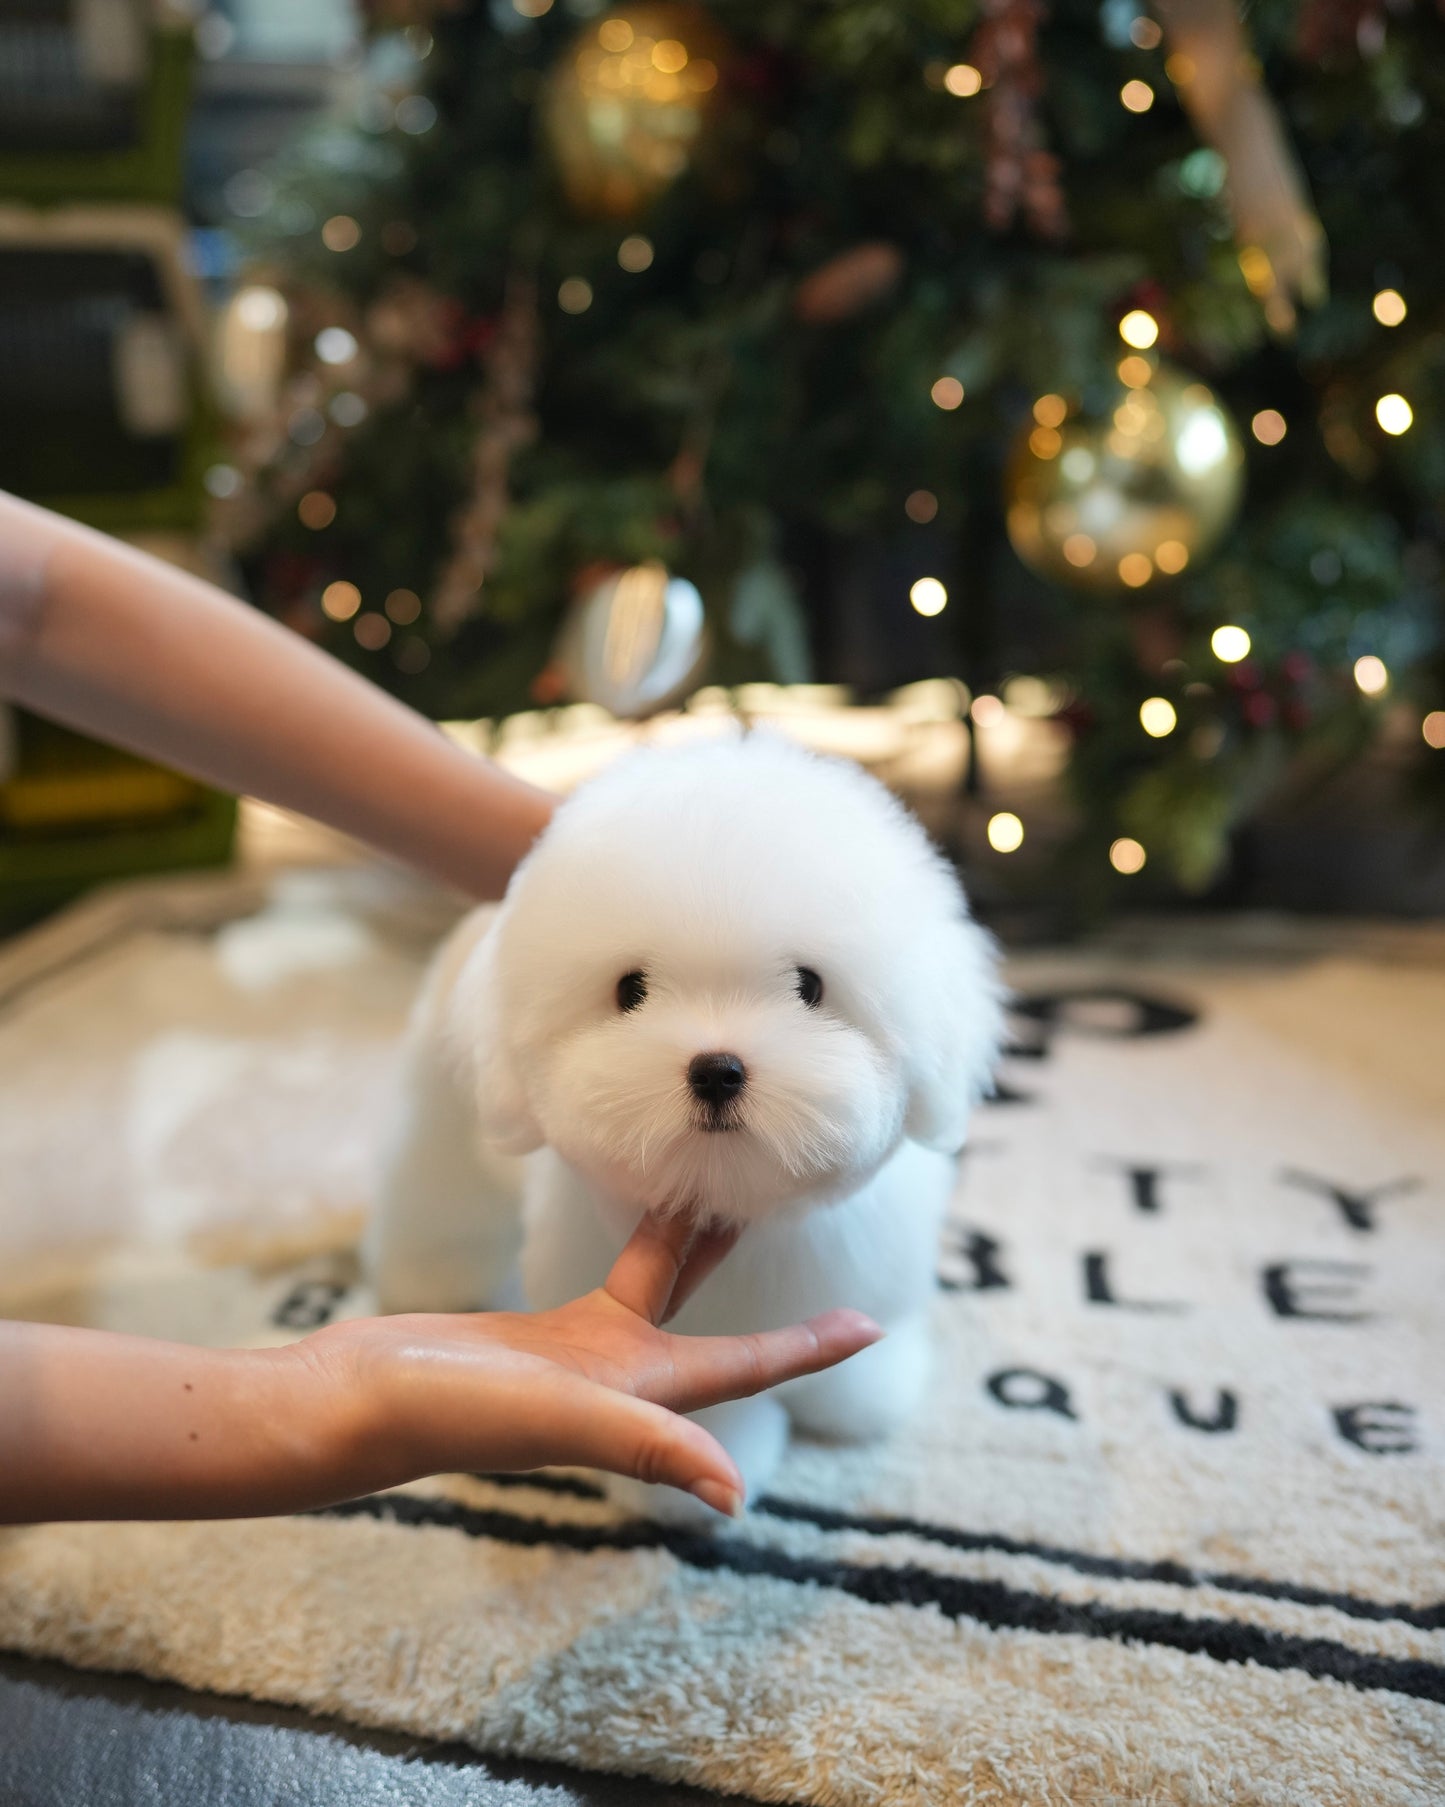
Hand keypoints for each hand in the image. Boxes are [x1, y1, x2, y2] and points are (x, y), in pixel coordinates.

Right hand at [318, 1212, 882, 1516]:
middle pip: (713, 1322)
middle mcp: (618, 1378)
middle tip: (807, 1228)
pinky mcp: (535, 1330)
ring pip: (660, 1285)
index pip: (742, 1367)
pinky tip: (642, 1202)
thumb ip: (645, 1443)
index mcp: (636, 1397)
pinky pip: (610, 1273)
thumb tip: (737, 1494)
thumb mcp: (557, 1417)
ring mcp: (577, 1354)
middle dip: (762, 1282)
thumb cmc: (447, 1414)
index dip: (807, 1347)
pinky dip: (634, 1236)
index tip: (871, 1323)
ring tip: (733, 1187)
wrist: (350, 1402)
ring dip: (698, 1241)